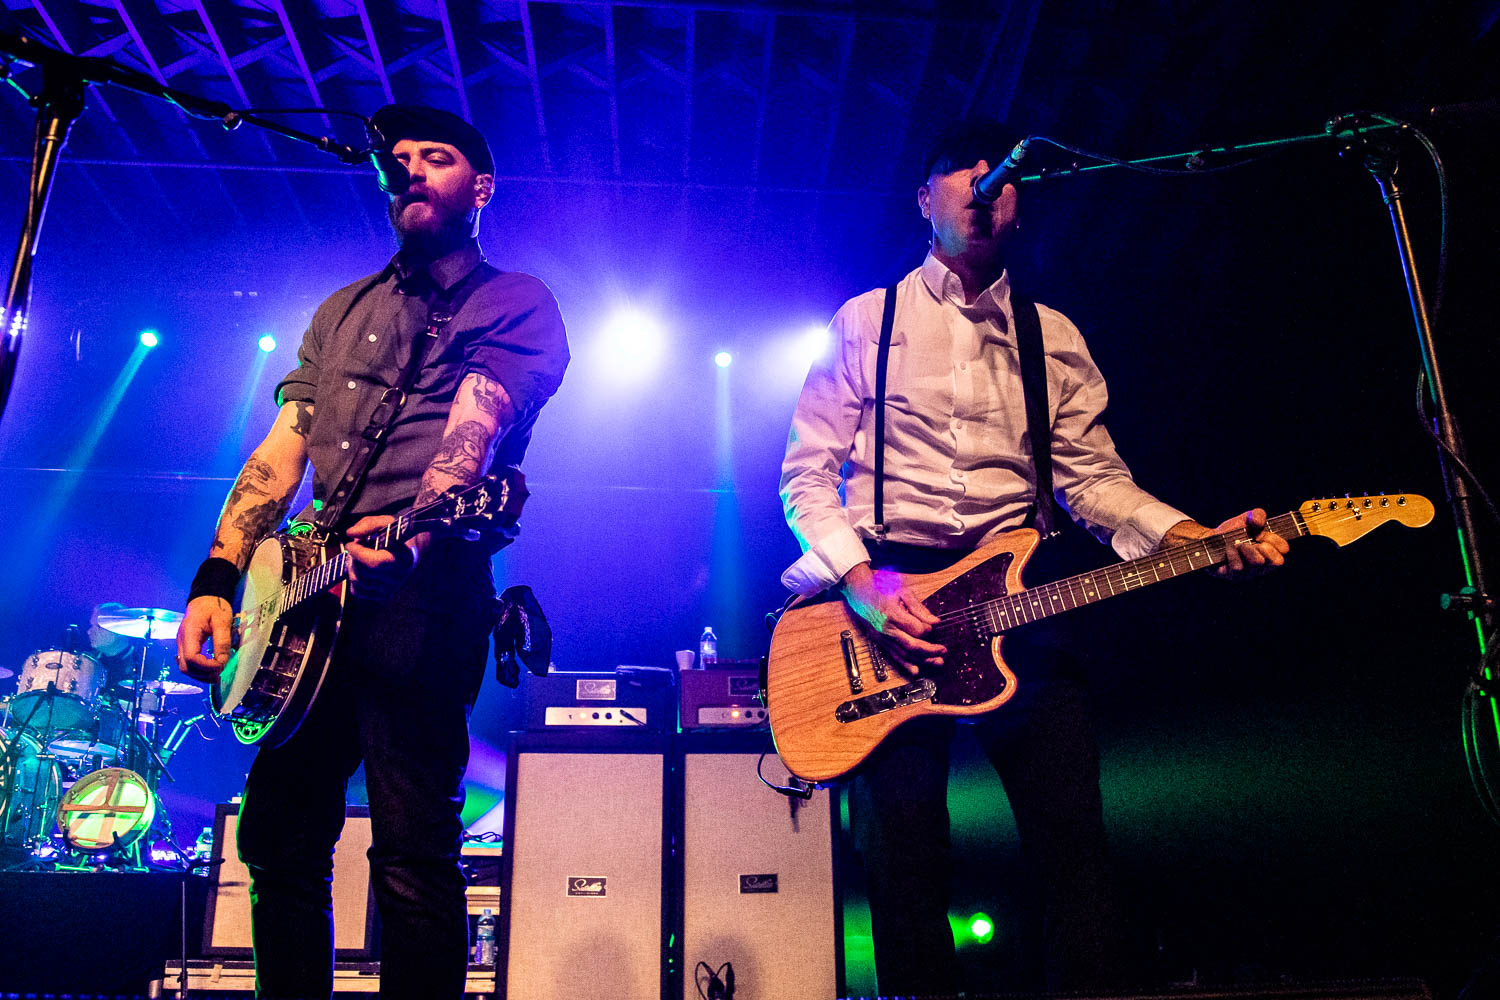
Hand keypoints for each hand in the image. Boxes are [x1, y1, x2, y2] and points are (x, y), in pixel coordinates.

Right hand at [178, 595, 232, 681]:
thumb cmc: (214, 607)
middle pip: (185, 667)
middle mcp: (181, 640)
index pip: (191, 658)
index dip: (206, 666)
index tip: (221, 665)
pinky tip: (210, 671)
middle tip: (220, 674)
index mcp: (189, 632)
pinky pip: (187, 663)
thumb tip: (222, 661)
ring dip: (200, 675)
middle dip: (203, 674)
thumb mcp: (222, 620)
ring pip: (185, 668)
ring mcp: (181, 644)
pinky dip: (198, 670)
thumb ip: (222, 641)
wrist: (205, 599)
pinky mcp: (185, 646)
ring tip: (217, 675)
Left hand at [345, 515, 422, 600]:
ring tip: (358, 559)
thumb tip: (350, 534)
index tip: (351, 543)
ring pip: (358, 581)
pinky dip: (354, 580)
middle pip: (363, 572)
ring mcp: (391, 588)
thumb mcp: (386, 523)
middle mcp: (398, 577)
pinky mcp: (383, 595)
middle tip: (355, 549)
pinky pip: (357, 591)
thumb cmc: (396, 536)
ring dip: (352, 568)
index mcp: (403, 558)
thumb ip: (369, 524)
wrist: (411, 551)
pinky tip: (361, 570)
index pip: (374, 562)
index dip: (358, 553)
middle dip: (353, 558)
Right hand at [841, 562, 945, 672]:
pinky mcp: (879, 641)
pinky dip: (905, 664)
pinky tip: (916, 670)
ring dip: (922, 660)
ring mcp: (882, 637)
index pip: (916, 629)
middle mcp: (886, 629)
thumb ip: (919, 608)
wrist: (859, 591)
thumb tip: (935, 622)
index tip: (932, 625)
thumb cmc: (880, 588)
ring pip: (904, 654)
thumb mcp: (902, 592)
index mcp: (892, 614)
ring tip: (937, 662)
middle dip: (930, 651)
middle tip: (943, 651)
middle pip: (912, 645)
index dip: (927, 629)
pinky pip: (893, 656)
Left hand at [1164, 509, 1288, 578]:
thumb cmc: (1233, 531)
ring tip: (1236, 544)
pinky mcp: (1233, 576)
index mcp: (1271, 554)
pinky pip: (1238, 567)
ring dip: (1245, 547)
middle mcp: (1262, 567)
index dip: (1274, 539)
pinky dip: (1232, 553)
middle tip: (1252, 541)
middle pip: (1277, 561)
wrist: (1210, 539)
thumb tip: (1258, 523)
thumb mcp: (1247, 518)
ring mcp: (1249, 574)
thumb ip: (1258, 514)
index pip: (1284, 550)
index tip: (1262, 534)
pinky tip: (1227, 550)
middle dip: (1264, 547)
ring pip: (1257, 562)